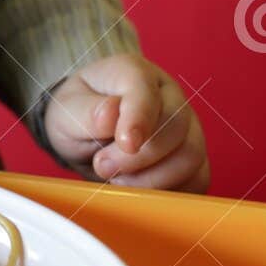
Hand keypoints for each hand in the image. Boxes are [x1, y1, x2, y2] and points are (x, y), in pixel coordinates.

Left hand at [43, 55, 209, 192]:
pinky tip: (142, 192)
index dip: (139, 118)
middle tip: (103, 167)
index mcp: (134, 72)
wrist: (84, 132)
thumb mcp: (67, 109)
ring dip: (154, 178)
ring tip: (119, 181)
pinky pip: (198, 178)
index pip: (145, 89)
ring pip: (191, 154)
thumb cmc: (77, 114)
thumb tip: (110, 114)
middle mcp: (167, 94)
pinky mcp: (192, 155)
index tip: (126, 144)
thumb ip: (85, 111)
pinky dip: (172, 191)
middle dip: (140, 156)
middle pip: (175, 124)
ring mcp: (186, 124)